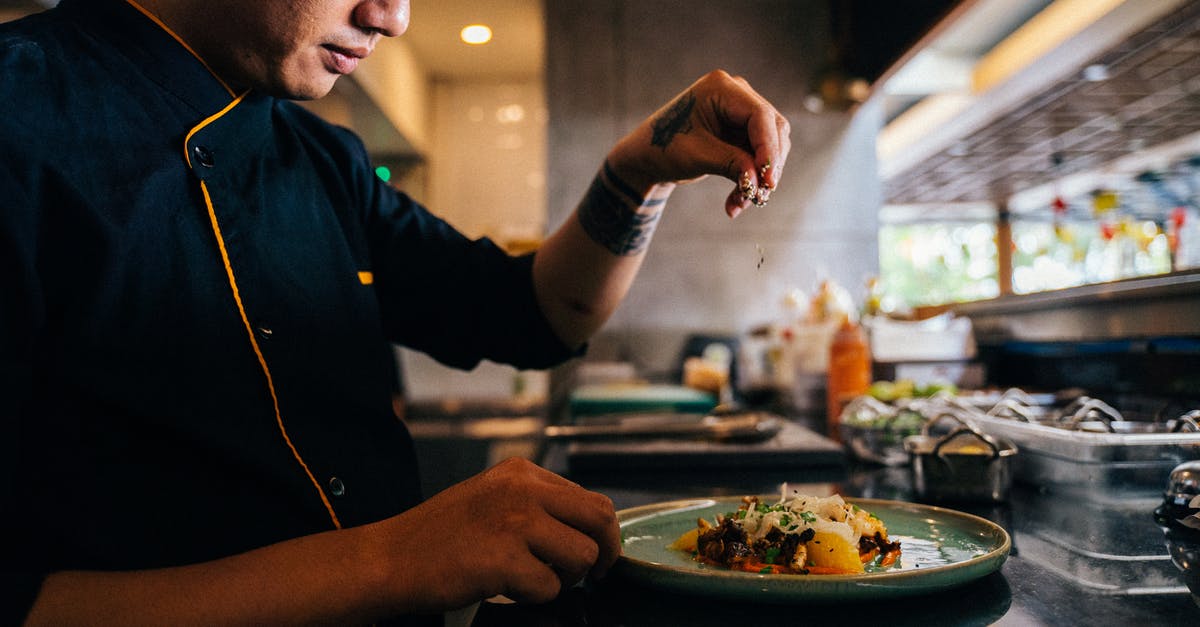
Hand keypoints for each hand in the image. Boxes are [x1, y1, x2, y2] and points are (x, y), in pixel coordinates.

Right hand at [369, 458, 618, 611]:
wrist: (390, 558)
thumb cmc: (438, 536)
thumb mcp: (492, 497)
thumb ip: (536, 503)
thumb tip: (585, 527)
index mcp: (522, 472)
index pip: (590, 498)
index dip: (602, 532)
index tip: (599, 552)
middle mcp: (523, 490)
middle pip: (600, 519)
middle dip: (605, 553)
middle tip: (596, 574)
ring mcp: (515, 522)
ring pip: (582, 557)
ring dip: (564, 578)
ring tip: (532, 578)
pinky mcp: (505, 559)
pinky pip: (550, 588)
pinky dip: (534, 597)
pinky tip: (506, 587)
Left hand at [607, 69, 791, 217]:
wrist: (648, 155)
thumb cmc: (664, 148)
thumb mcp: (697, 156)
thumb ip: (732, 164)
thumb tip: (761, 182)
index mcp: (720, 87)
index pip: (759, 116)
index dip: (768, 149)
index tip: (769, 181)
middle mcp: (736, 93)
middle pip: (772, 129)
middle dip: (767, 166)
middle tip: (759, 197)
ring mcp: (741, 111)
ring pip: (770, 145)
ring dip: (759, 177)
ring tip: (739, 204)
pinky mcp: (742, 130)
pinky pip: (759, 156)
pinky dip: (751, 179)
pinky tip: (735, 202)